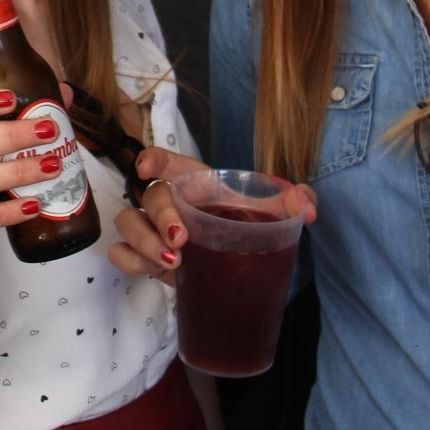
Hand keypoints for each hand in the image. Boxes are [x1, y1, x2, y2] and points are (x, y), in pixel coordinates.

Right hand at [110, 149, 314, 286]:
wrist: (239, 264)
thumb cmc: (245, 225)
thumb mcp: (270, 214)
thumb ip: (293, 204)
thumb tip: (308, 208)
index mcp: (196, 184)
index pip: (169, 162)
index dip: (154, 159)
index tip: (147, 168)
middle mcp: (170, 203)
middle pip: (150, 196)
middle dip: (160, 216)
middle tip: (181, 241)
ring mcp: (153, 230)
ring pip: (128, 222)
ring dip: (143, 241)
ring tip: (171, 263)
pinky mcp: (146, 258)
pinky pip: (121, 253)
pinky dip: (130, 261)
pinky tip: (152, 271)